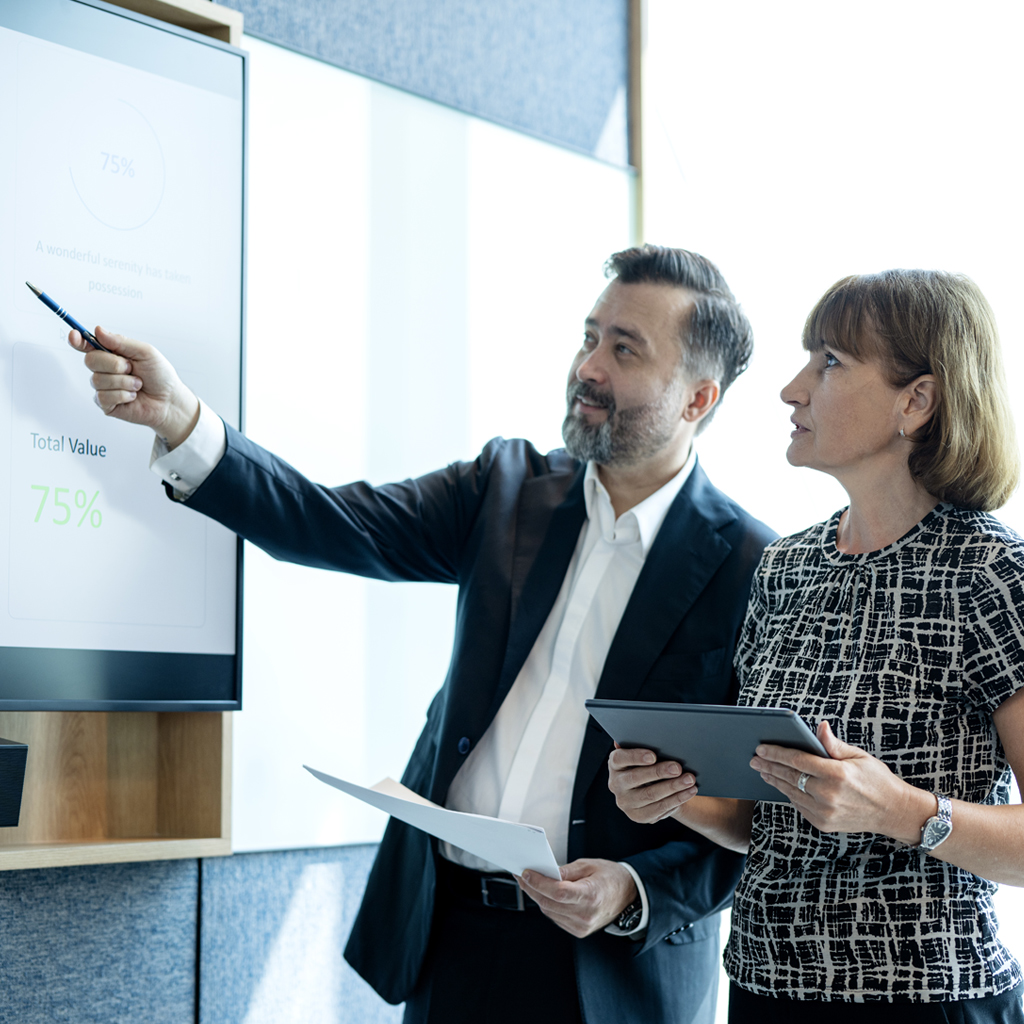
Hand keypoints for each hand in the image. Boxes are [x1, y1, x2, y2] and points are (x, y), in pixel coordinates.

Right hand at [68, 325, 198, 446]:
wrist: (169, 400)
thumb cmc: (160, 375)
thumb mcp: (145, 352)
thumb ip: (121, 342)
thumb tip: (98, 330)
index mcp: (112, 353)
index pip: (87, 345)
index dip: (78, 340)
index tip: (75, 336)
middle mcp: (104, 369)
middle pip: (90, 360)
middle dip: (113, 364)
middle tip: (131, 368)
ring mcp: (103, 387)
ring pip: (98, 380)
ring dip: (123, 382)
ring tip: (138, 385)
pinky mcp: (105, 404)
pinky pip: (103, 396)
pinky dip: (122, 395)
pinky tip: (133, 396)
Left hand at [516, 859, 636, 937]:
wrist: (628, 896)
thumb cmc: (610, 877)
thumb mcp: (589, 865)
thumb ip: (566, 870)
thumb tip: (545, 871)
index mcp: (591, 896)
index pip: (558, 892)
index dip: (539, 883)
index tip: (525, 873)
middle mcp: (586, 915)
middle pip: (549, 903)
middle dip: (531, 888)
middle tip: (520, 875)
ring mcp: (582, 926)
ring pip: (549, 911)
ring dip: (537, 896)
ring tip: (528, 882)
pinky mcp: (579, 931)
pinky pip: (556, 917)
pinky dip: (547, 905)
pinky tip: (542, 893)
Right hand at [608, 745, 696, 823]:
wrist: (652, 789)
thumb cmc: (649, 765)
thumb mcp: (643, 754)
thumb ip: (644, 745)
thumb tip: (650, 734)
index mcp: (615, 764)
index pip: (620, 758)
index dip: (636, 756)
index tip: (653, 755)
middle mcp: (616, 784)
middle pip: (636, 778)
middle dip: (659, 772)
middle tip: (678, 768)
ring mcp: (625, 802)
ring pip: (650, 795)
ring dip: (673, 787)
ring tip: (689, 780)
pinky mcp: (637, 816)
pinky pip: (658, 809)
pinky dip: (676, 799)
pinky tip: (688, 792)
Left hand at [750, 721, 926, 839]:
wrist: (893, 812)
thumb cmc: (877, 779)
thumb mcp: (859, 756)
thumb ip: (833, 744)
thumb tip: (819, 726)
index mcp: (837, 774)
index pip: (798, 760)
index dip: (777, 753)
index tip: (761, 747)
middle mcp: (828, 795)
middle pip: (790, 777)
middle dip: (769, 766)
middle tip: (754, 758)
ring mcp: (825, 812)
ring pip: (791, 793)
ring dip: (775, 780)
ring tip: (763, 770)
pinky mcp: (823, 824)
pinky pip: (799, 806)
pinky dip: (789, 794)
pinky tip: (781, 785)